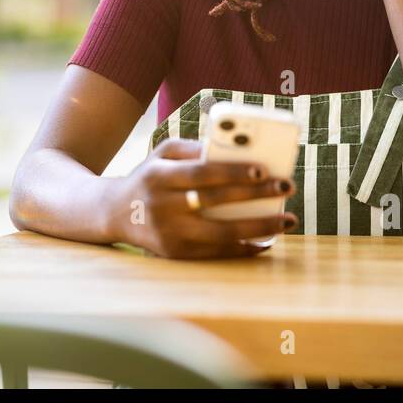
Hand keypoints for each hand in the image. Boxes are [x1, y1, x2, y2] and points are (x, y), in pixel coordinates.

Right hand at [116, 138, 297, 258]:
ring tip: (287, 220)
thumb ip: (194, 148)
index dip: (233, 173)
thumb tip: (236, 150)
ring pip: (220, 234)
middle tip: (287, 187)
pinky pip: (216, 253)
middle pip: (215, 202)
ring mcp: (168, 234)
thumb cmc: (151, 176)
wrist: (115, 212)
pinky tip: (266, 240)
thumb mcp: (163, 153)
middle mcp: (161, 206)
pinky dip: (243, 248)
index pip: (201, 174)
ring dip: (258, 228)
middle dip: (256, 196)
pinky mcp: (175, 254)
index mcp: (159, 176)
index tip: (264, 171)